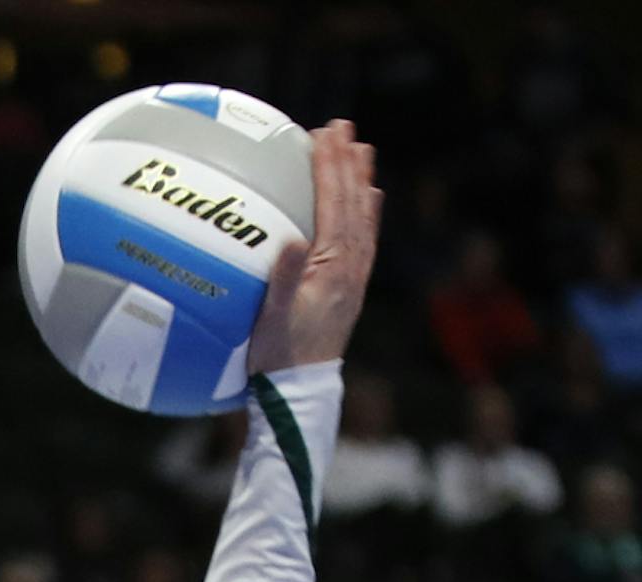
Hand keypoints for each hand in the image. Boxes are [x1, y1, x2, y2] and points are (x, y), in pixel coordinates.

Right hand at [248, 120, 381, 378]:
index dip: (329, 168)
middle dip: (347, 163)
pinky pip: (364, 242)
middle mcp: (350, 272)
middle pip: (353, 206)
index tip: (323, 133)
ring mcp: (353, 282)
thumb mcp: (272, 319)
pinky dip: (367, 214)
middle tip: (343, 126)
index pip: (334, 207)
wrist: (298, 396)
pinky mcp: (350, 292)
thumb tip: (292, 239)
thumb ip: (284, 279)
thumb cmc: (277, 359)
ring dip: (359, 182)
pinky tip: (368, 200)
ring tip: (360, 150)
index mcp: (333, 271)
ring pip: (363, 220)